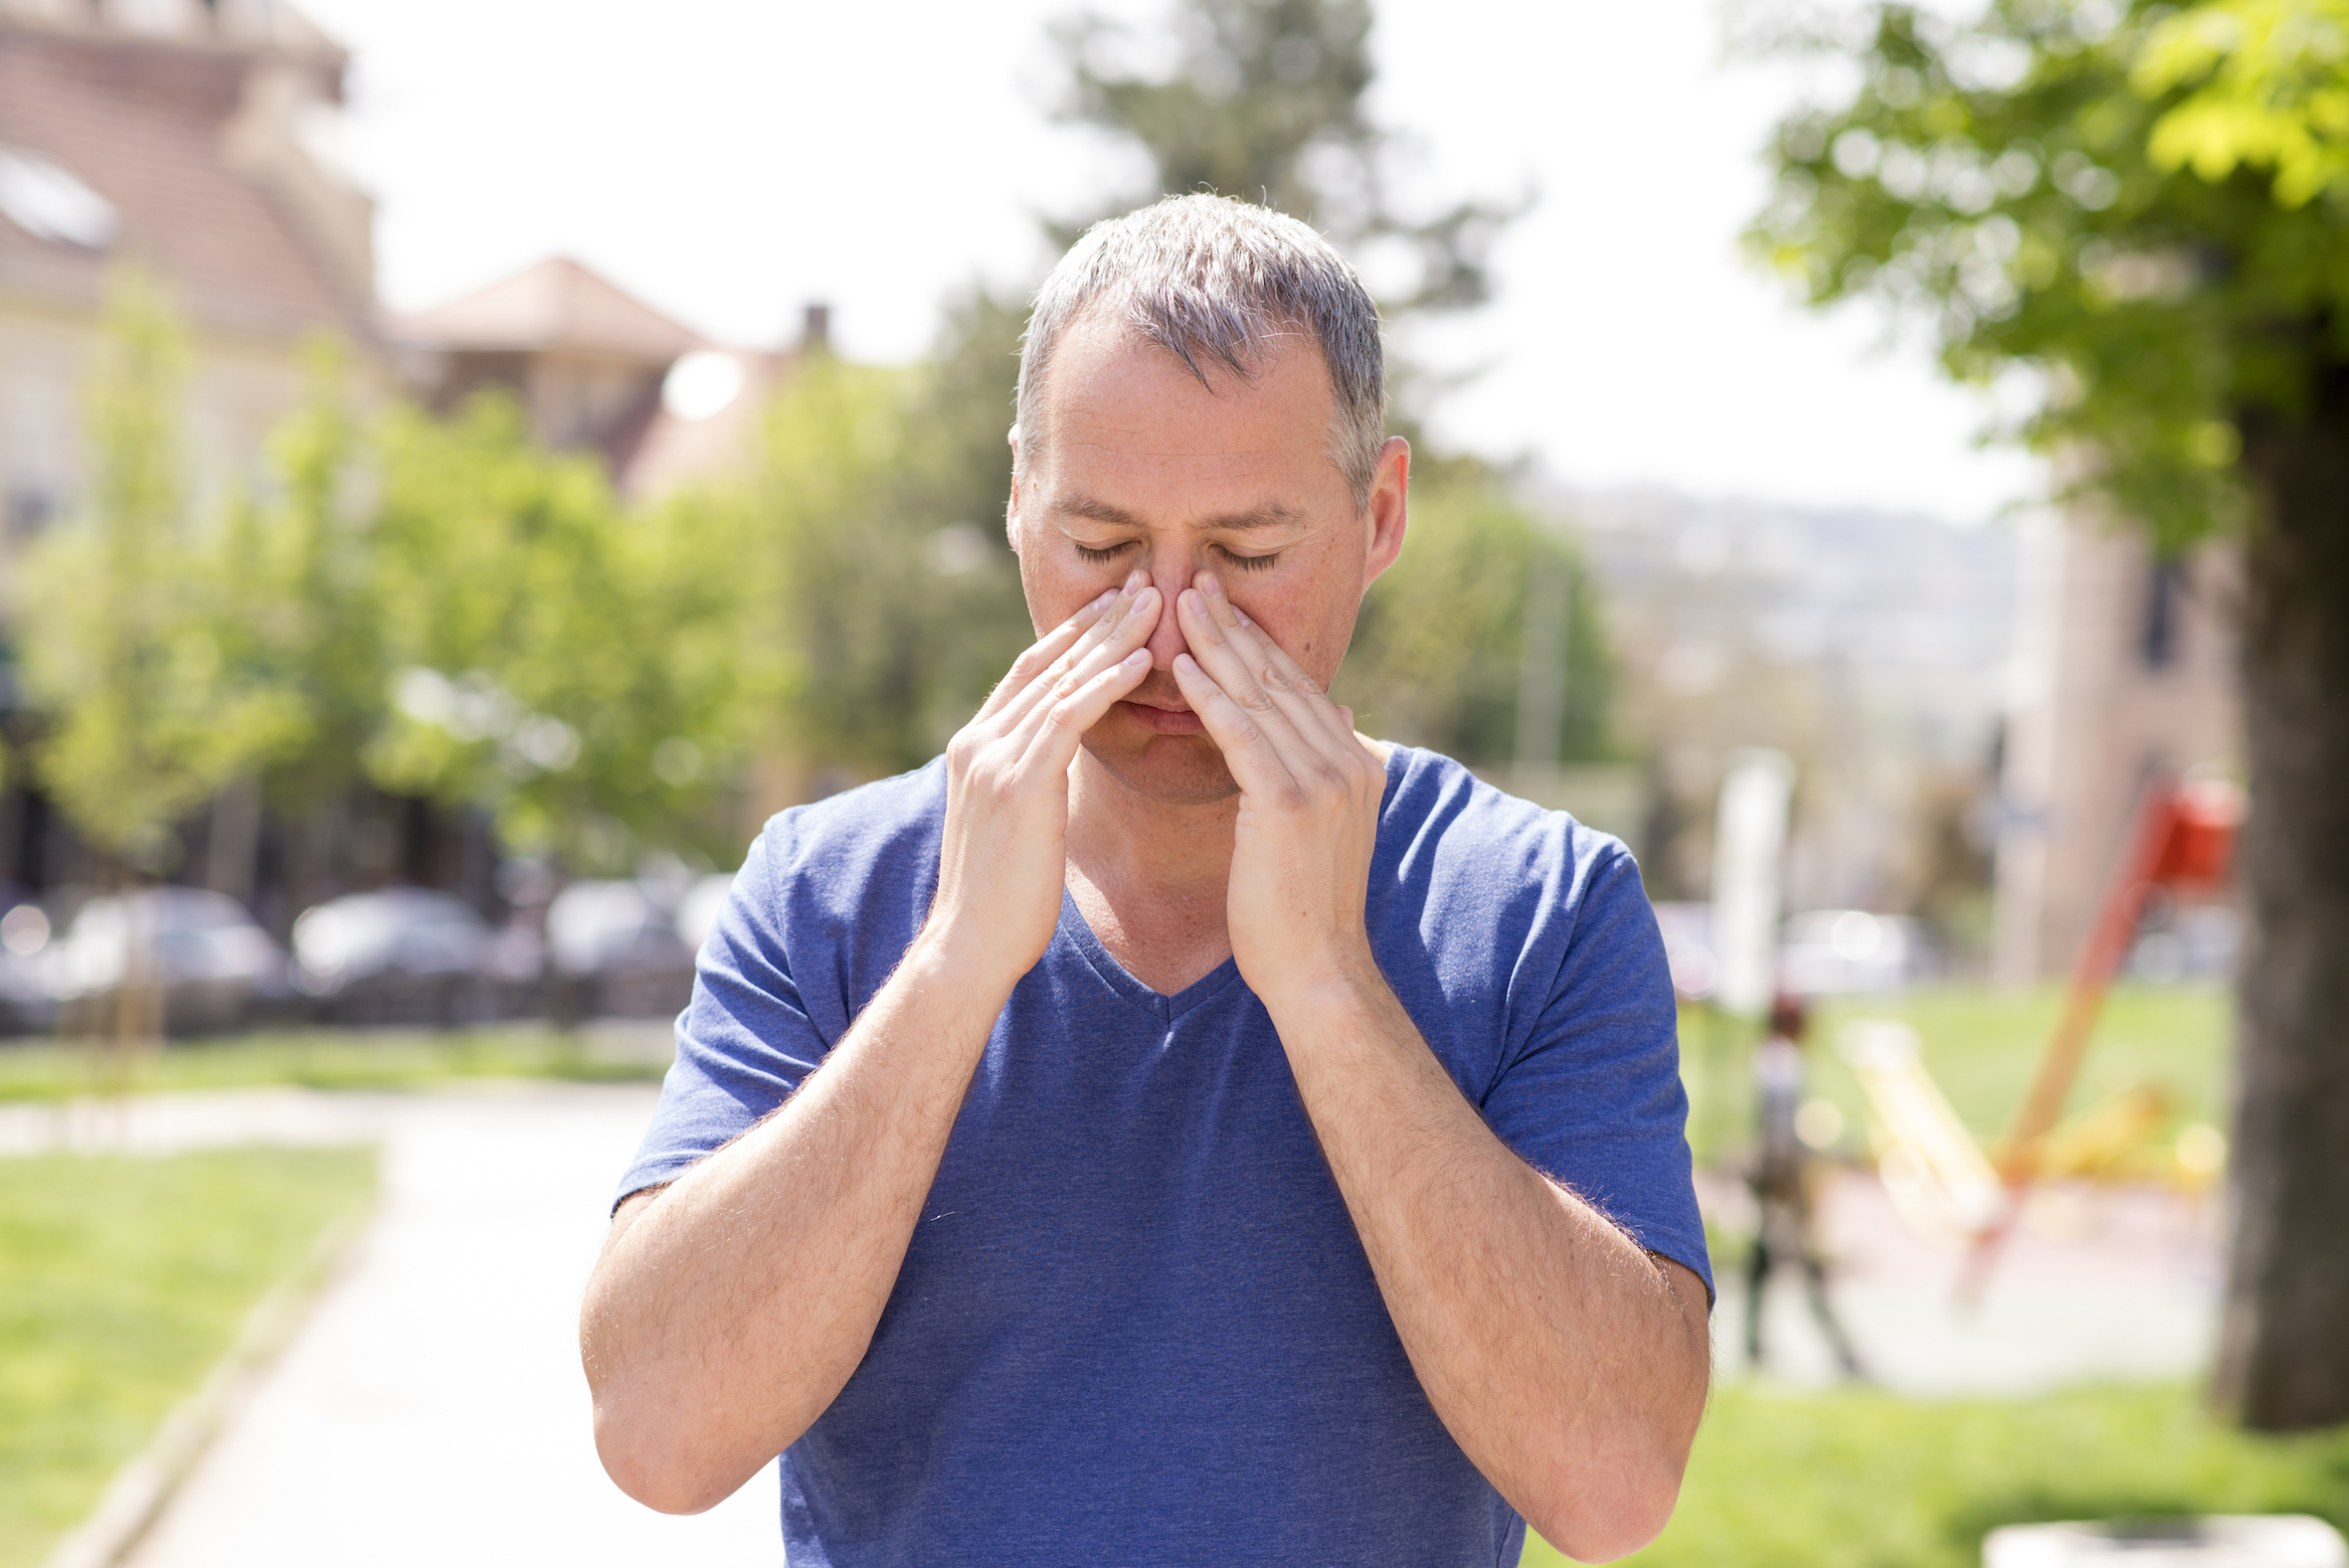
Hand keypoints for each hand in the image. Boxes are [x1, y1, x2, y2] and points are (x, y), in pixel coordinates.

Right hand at [924, 573, 1160, 990]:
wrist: (970, 946)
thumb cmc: (1003, 900)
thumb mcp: (1016, 825)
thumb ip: (1032, 781)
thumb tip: (1059, 764)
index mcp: (977, 747)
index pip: (1031, 672)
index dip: (1075, 635)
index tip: (1118, 603)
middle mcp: (979, 741)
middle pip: (1047, 662)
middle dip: (1099, 620)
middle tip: (1145, 581)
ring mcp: (993, 758)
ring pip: (1062, 681)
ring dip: (1112, 638)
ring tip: (1156, 604)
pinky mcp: (1017, 782)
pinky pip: (1068, 719)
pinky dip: (1105, 684)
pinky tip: (1142, 660)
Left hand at [1168, 571, 1385, 1004]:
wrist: (1318, 971)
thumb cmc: (1304, 911)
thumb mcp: (1322, 828)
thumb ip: (1322, 770)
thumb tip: (1336, 716)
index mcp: (1357, 763)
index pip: (1299, 689)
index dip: (1258, 645)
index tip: (1221, 608)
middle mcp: (1349, 761)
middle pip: (1281, 679)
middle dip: (1235, 628)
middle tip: (1195, 582)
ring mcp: (1325, 780)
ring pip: (1261, 697)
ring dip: (1217, 646)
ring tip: (1182, 605)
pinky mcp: (1290, 803)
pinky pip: (1244, 735)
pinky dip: (1213, 698)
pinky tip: (1183, 668)